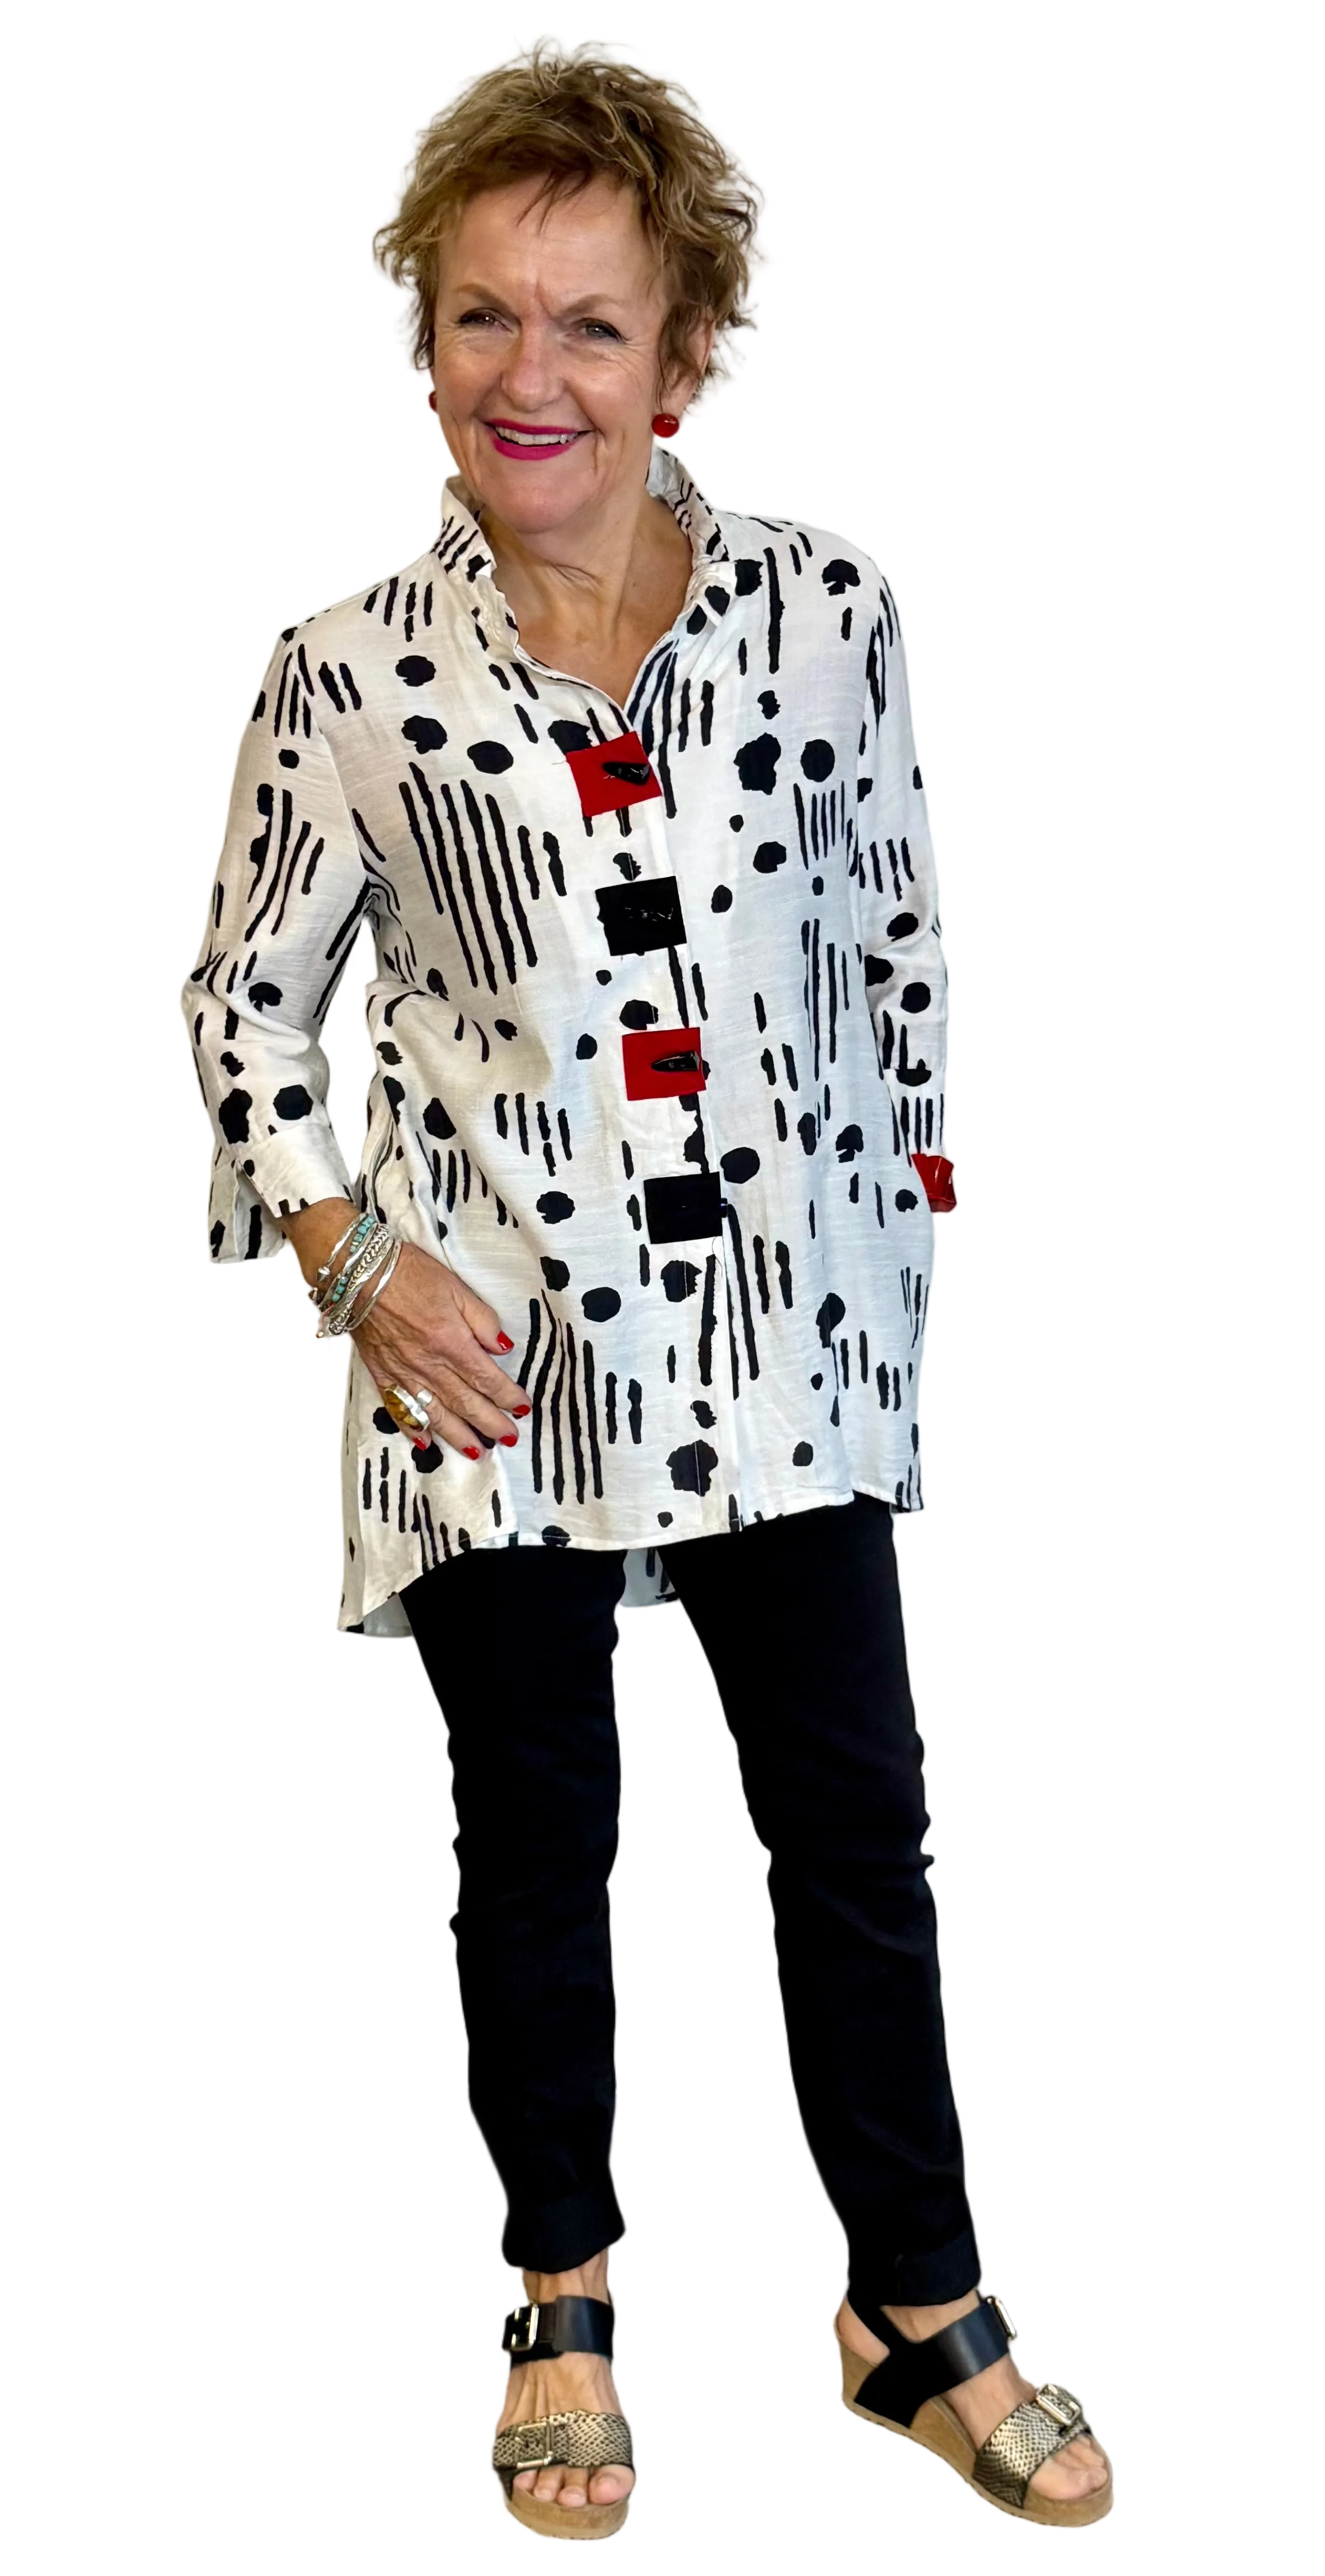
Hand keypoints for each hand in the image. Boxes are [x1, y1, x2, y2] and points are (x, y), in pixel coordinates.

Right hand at [352, 1241, 528, 1457]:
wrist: (358, 1272)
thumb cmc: (408, 1273)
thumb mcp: (456, 1288)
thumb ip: (482, 1320)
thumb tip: (502, 1347)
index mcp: (451, 1342)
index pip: (486, 1379)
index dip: (507, 1396)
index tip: (522, 1408)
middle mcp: (428, 1364)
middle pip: (466, 1402)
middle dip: (490, 1423)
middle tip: (509, 1437)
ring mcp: (403, 1372)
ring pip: (435, 1413)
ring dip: (458, 1435)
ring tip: (477, 1451)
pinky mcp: (381, 1373)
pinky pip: (399, 1407)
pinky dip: (412, 1428)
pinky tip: (425, 1443)